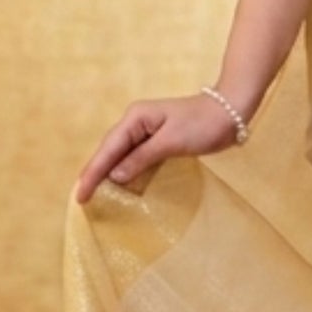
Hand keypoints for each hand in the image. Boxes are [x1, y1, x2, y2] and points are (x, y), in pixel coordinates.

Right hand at [74, 94, 242, 203]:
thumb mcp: (171, 142)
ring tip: (92, 193)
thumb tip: (115, 175)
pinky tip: (118, 184)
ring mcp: (146, 130)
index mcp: (135, 118)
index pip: (108, 149)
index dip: (93, 173)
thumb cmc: (203, 124)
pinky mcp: (157, 139)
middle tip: (80, 198)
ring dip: (107, 173)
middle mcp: (136, 122)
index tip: (80, 194)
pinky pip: (134, 157)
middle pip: (109, 151)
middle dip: (94, 173)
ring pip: (120, 154)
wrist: (230, 113)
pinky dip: (125, 170)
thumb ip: (141, 158)